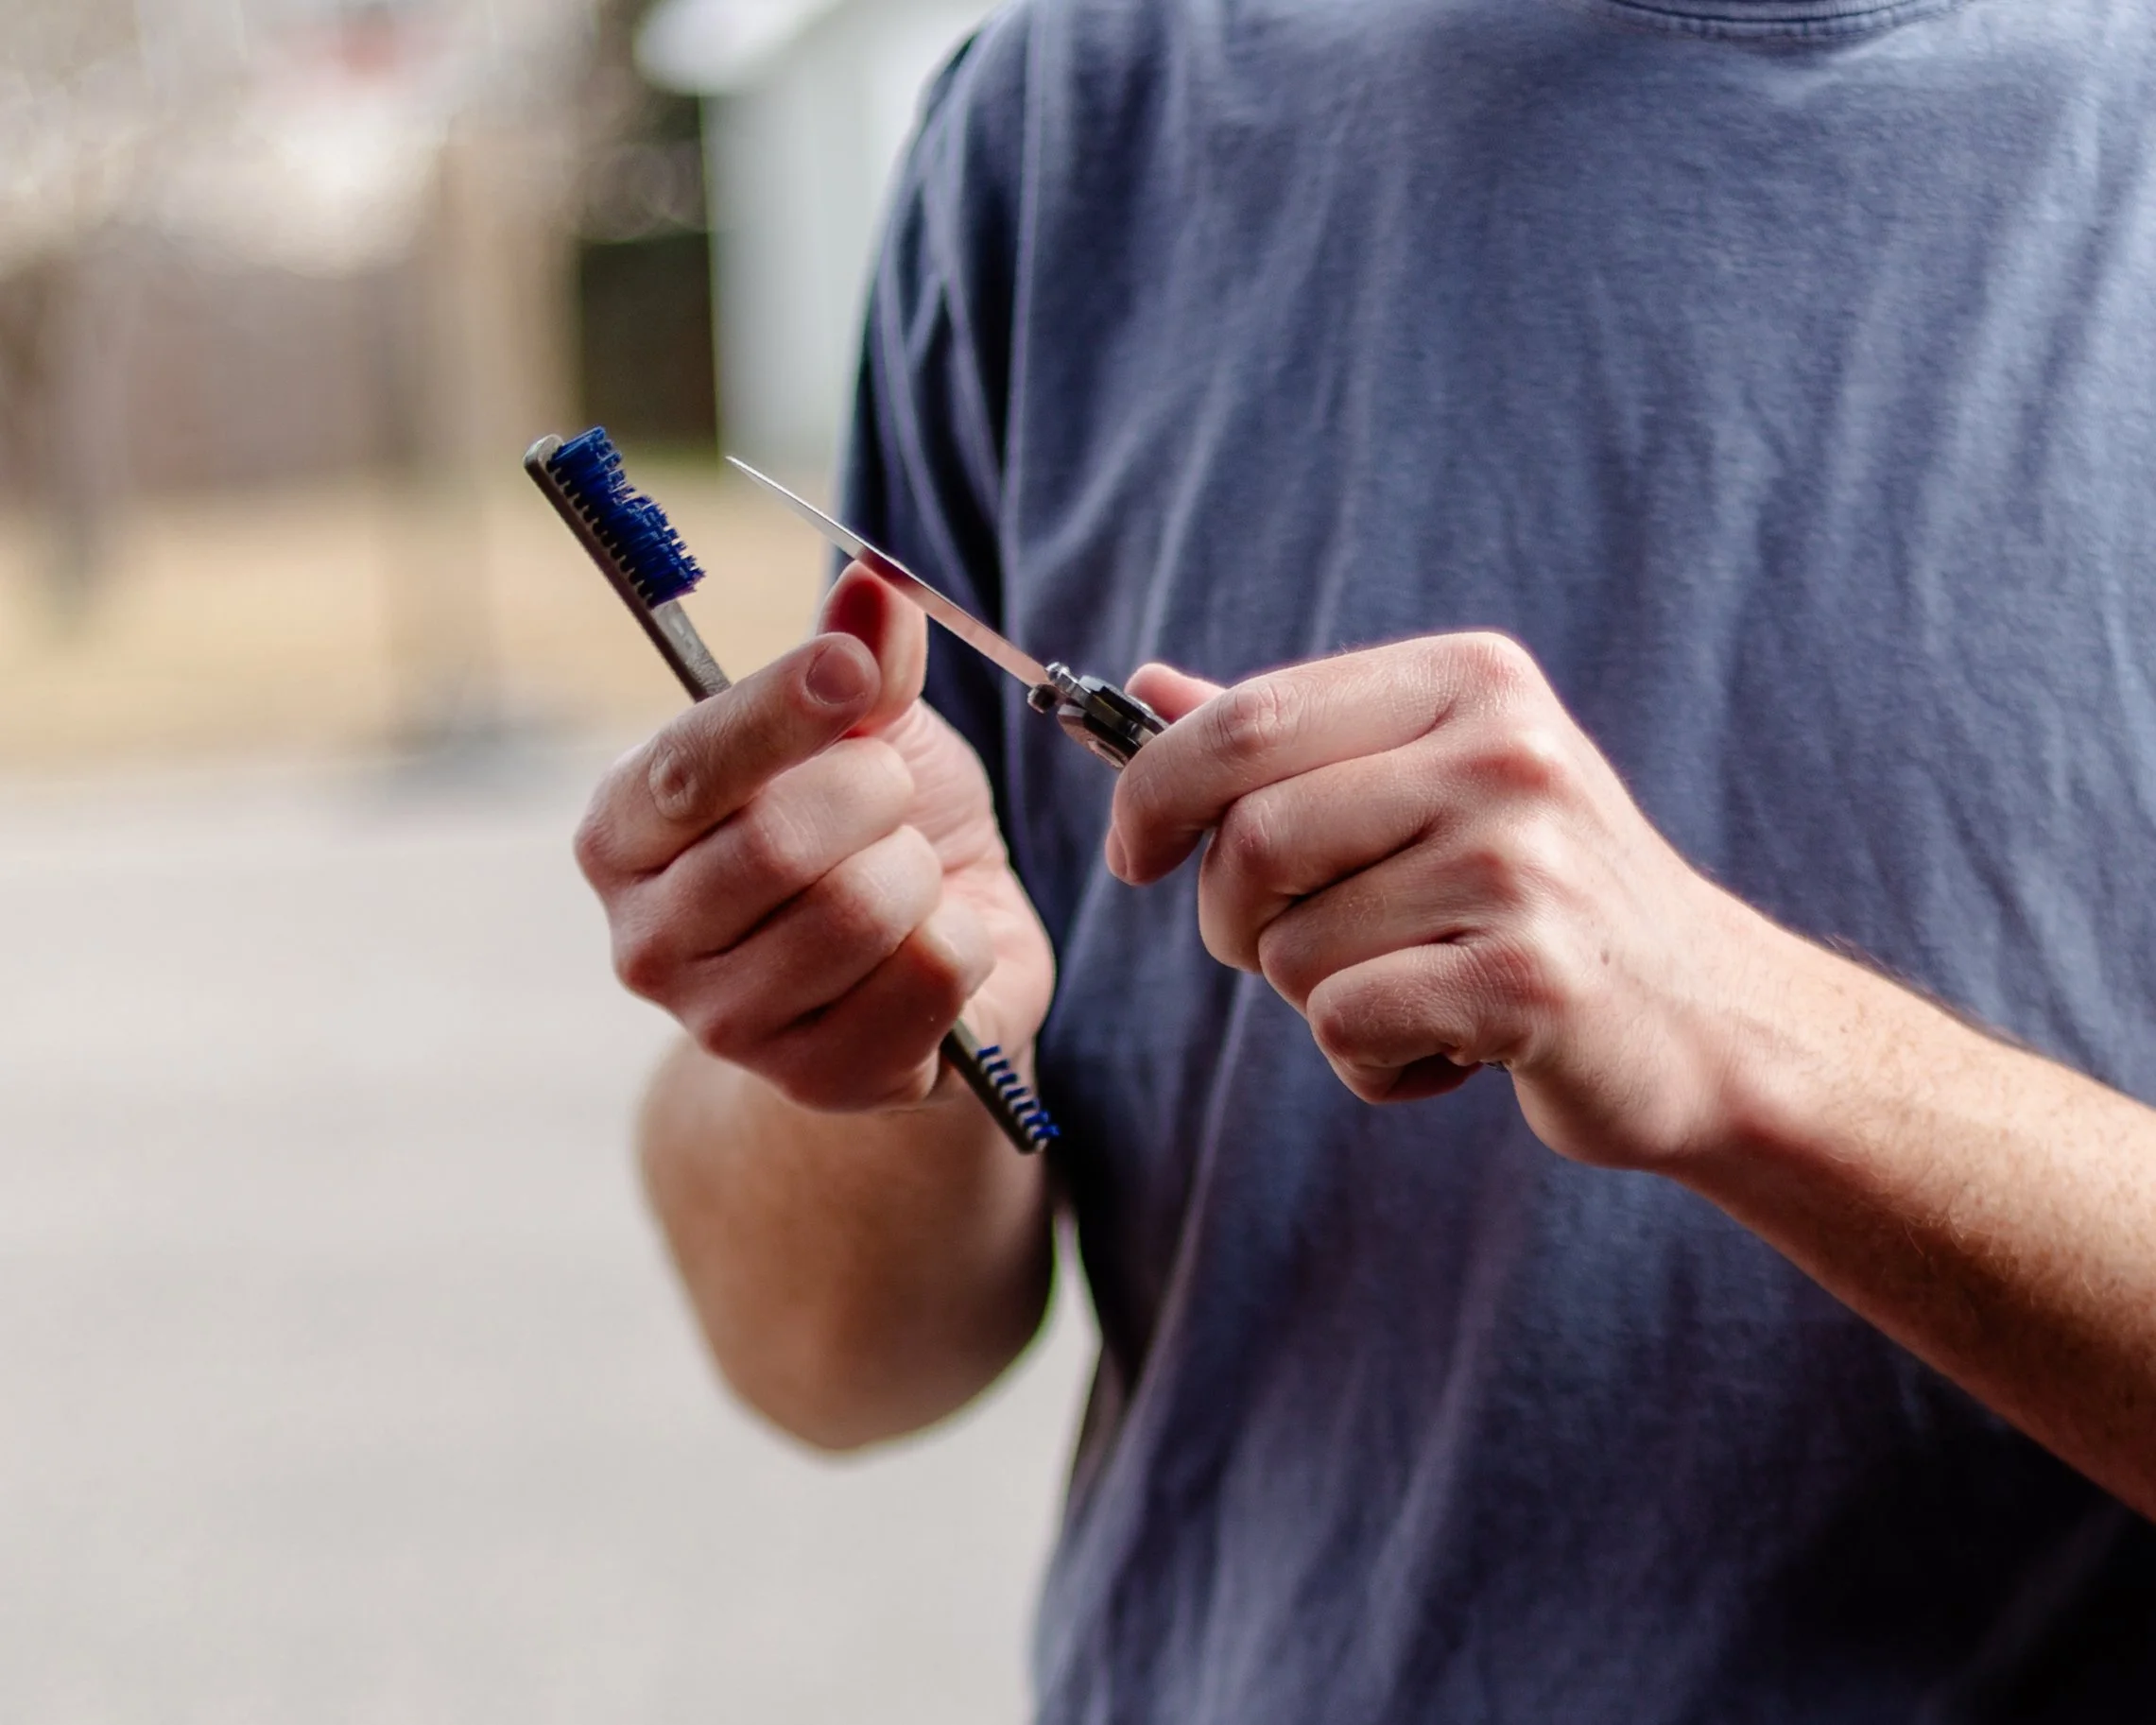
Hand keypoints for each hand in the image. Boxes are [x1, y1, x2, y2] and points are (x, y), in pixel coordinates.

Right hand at [575, 564, 1054, 1113]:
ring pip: (859, 914)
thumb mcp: (868, 729)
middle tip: (892, 793)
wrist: (934, 956)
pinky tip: (934, 943)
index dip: (779, 710)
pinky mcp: (817, 1082)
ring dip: (919, 872)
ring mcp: (725, 1025)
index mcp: (624, 833)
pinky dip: (962, 943)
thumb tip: (873, 585)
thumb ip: (863, 661)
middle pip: (776, 846)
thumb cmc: (871, 829)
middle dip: (873, 796)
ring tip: (909, 873)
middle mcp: (646, 940)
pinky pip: (925, 981)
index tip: (852, 669)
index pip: (685, 769)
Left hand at [1105, 634, 1772, 1171]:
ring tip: (1421, 991)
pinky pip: (1345, 1026)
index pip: (1245, 721)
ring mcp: (1524, 863)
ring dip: (1320, 1001)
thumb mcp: (1428, 784)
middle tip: (1299, 950)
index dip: (1153, 795)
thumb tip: (1142, 687)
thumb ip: (1289, 739)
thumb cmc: (1536, 898)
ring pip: (1289, 950)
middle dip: (1236, 922)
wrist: (1708, 1019)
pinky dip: (1369, 1064)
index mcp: (1468, 680)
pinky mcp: (1530, 978)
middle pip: (1250, 842)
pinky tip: (1451, 1049)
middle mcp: (1503, 752)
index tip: (1136, 856)